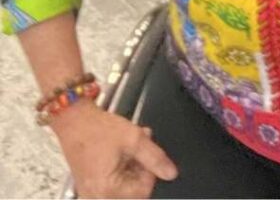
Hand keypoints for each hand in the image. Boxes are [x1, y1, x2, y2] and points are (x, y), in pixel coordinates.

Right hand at [52, 102, 177, 198]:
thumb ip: (155, 158)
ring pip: (124, 186)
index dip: (150, 171)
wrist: (74, 120)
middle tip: (138, 148)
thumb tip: (171, 174)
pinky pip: (113, 183)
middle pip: (133, 191)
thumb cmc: (99, 129)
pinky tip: (121, 152)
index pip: (143, 192)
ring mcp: (91, 193)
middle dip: (140, 168)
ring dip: (132, 167)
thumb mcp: (134, 139)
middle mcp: (97, 197)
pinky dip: (121, 168)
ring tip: (129, 147)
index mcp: (107, 190)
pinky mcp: (89, 185)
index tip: (147, 154)